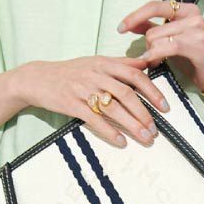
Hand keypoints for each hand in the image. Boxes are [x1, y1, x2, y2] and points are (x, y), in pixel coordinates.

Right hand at [12, 56, 168, 148]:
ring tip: (145, 137)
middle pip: (127, 94)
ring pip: (113, 108)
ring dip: (132, 125)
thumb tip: (146, 64)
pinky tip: (121, 141)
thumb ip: (120, 64)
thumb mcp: (95, 62)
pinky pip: (94, 120)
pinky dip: (110, 131)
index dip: (153, 91)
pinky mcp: (71, 104)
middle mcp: (95, 74)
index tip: (165, 106)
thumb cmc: (70, 72)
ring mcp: (83, 89)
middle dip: (144, 113)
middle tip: (155, 129)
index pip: (135, 74)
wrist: (38, 78)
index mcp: (104, 63)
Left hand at [117, 0, 203, 94]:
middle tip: (152, 57)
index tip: (120, 28)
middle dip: (147, 46)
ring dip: (152, 54)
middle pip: (153, 29)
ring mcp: (198, 30)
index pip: (154, 6)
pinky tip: (154, 62)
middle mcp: (193, 15)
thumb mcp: (170, 38)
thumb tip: (130, 23)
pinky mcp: (199, 46)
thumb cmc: (192, 56)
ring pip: (157, 39)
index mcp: (186, 9)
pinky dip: (156, 55)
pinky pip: (168, 48)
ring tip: (157, 62)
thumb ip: (152, 28)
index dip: (135, 16)